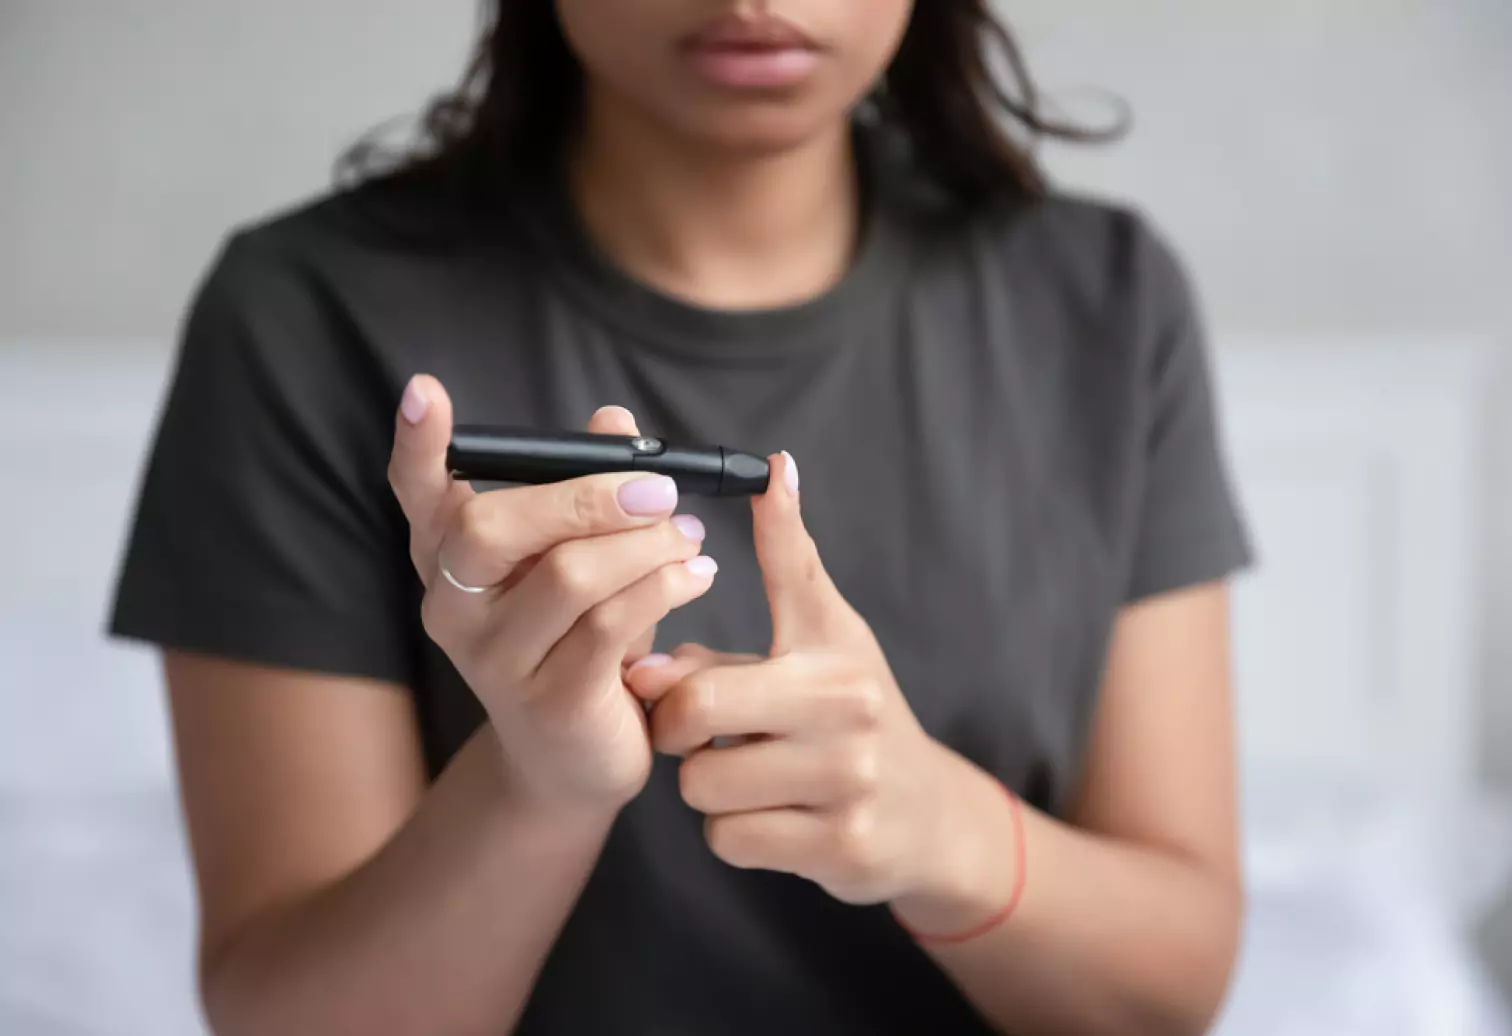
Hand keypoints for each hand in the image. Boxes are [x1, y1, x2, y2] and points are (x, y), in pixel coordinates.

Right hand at [387, 376, 717, 814]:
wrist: (574, 762)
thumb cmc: (578, 640)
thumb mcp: (579, 559)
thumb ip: (588, 488)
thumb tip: (611, 419)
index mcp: (449, 560)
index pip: (418, 496)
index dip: (417, 446)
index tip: (423, 391)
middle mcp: (453, 608)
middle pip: (491, 527)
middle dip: (585, 496)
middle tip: (659, 490)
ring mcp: (495, 661)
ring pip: (568, 575)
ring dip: (645, 544)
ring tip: (689, 537)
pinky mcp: (551, 703)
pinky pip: (610, 626)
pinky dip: (664, 588)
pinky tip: (695, 577)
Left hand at [626, 454, 1007, 911]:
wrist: (927, 814)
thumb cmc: (854, 708)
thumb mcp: (830, 625)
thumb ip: (787, 559)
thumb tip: (772, 470)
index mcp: (831, 646)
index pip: (729, 628)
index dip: (677, 633)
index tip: (643, 660)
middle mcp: (846, 709)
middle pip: (693, 711)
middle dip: (674, 725)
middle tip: (694, 727)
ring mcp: (847, 781)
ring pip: (702, 785)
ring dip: (708, 785)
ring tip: (747, 771)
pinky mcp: (840, 847)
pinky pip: (728, 840)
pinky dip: (732, 833)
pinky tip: (768, 815)